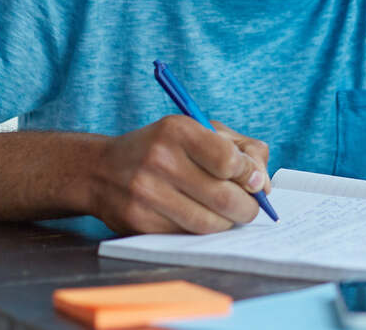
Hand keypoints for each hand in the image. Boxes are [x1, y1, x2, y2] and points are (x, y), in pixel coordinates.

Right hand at [88, 115, 270, 233]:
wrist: (103, 169)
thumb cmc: (163, 148)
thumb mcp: (199, 130)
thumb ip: (240, 148)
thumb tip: (262, 183)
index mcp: (178, 130)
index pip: (229, 161)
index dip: (250, 175)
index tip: (254, 181)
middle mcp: (160, 160)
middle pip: (224, 197)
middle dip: (247, 207)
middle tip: (249, 206)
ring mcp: (146, 193)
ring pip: (208, 223)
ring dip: (228, 223)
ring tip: (228, 214)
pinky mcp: (139, 222)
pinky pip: (187, 235)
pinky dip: (203, 231)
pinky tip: (201, 217)